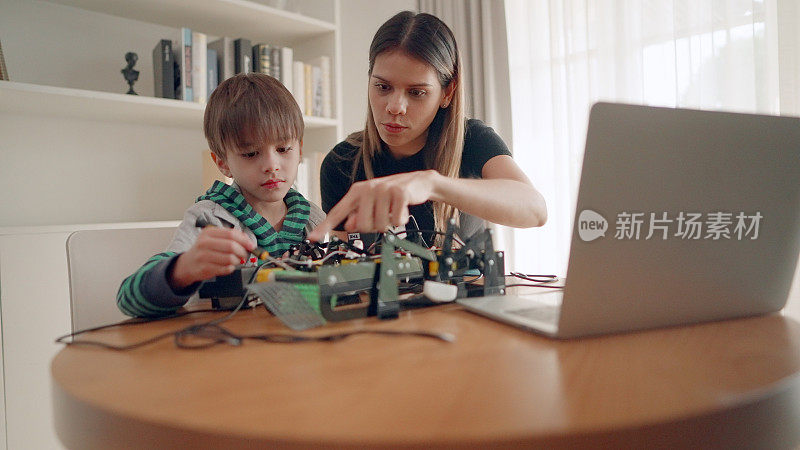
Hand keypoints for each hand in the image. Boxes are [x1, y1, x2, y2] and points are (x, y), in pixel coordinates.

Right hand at [169, 227, 255, 289]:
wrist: (187, 264)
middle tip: (244, 255)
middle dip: (242, 252)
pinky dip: (230, 268)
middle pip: (231, 246)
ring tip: (235, 261)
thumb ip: (230, 237)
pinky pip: (225, 269)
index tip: (252, 246)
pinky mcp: (205, 268)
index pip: (231, 234)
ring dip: (237, 261)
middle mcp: (204, 243)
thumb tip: (248, 240)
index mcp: (209, 232)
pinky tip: (227, 266)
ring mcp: (203, 256)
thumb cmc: (204, 250)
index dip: (245, 240)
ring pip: (230, 258)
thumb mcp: (213, 239)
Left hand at [308, 170, 439, 240]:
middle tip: (382, 217)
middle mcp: (368, 188)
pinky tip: (403, 210)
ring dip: (389, 224)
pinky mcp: (399, 194)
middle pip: (362, 225)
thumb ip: (358, 214)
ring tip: (393, 212)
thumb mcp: (373, 204)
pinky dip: (401, 221)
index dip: (325, 226)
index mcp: (357, 191)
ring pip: (380, 225)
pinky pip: (396, 221)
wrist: (418, 182)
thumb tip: (349, 225)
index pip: (337, 212)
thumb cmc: (392, 195)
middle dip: (373, 227)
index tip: (313, 238)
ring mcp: (383, 190)